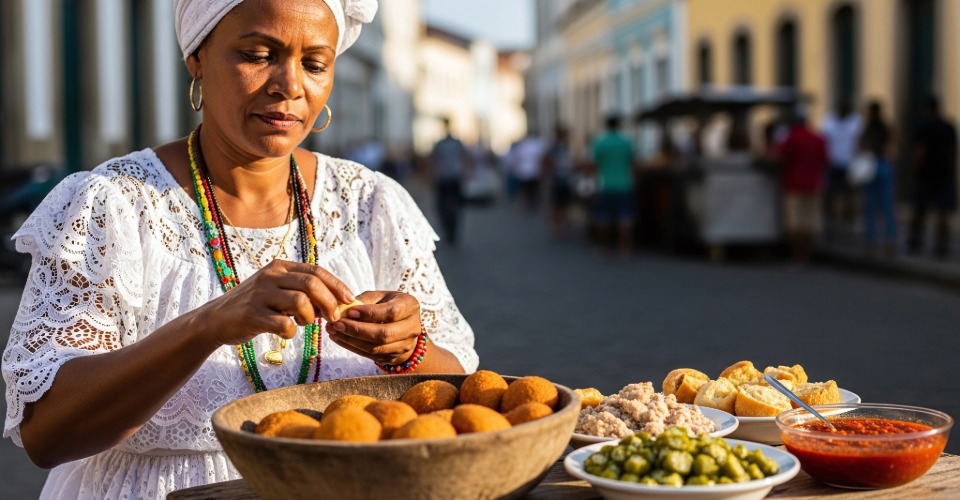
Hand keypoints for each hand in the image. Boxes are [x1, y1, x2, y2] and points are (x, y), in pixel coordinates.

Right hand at [196, 260, 355, 346]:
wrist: (216, 320)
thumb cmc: (256, 306)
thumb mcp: (277, 289)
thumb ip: (303, 291)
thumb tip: (337, 302)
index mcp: (279, 267)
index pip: (316, 271)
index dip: (337, 286)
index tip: (348, 300)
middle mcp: (270, 276)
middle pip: (312, 284)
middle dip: (329, 303)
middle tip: (332, 317)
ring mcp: (260, 295)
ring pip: (301, 302)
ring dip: (310, 317)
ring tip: (304, 323)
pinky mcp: (252, 315)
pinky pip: (284, 324)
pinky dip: (292, 332)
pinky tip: (287, 333)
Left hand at [325, 291, 421, 364]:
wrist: (404, 326)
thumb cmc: (388, 305)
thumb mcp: (381, 296)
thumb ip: (365, 300)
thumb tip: (344, 308)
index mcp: (410, 306)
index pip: (391, 312)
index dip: (369, 313)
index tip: (349, 312)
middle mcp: (412, 328)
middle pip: (384, 334)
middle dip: (357, 330)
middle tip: (337, 324)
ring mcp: (405, 345)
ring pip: (376, 348)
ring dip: (351, 341)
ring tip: (334, 331)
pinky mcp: (394, 358)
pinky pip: (371, 356)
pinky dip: (353, 348)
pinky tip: (340, 339)